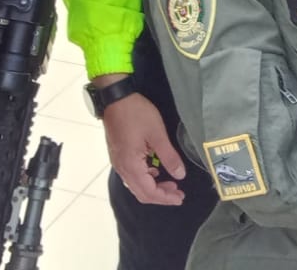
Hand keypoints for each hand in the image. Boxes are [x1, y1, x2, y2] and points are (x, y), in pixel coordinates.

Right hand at [101, 87, 187, 204]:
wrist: (115, 98)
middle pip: (141, 193)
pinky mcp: (118, 155)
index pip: (149, 192)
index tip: (181, 197)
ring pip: (136, 185)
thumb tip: (180, 175)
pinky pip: (131, 175)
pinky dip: (145, 177)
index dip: (166, 198)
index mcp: (131, 166)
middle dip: (160, 195)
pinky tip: (155, 170)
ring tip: (170, 183)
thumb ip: (169, 157)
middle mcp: (122, 168)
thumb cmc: (137, 113)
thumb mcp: (157, 134)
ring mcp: (118, 162)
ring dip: (153, 187)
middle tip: (178, 193)